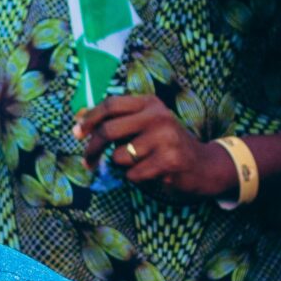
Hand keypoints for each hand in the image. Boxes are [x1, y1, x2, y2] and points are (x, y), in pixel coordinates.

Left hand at [73, 96, 236, 200]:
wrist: (203, 165)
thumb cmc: (166, 144)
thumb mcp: (146, 125)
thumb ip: (117, 121)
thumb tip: (79, 119)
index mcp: (150, 103)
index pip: (111, 105)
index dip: (89, 119)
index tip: (77, 133)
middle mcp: (158, 116)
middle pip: (108, 131)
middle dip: (93, 149)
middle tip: (88, 162)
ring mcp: (165, 138)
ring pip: (120, 157)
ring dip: (123, 166)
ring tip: (142, 163)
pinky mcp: (168, 161)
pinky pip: (133, 174)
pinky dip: (137, 177)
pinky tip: (153, 172)